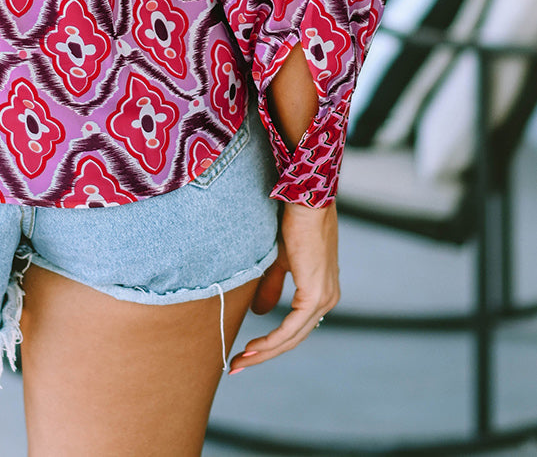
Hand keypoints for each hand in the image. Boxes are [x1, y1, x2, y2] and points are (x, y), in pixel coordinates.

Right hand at [228, 200, 339, 372]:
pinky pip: (292, 328)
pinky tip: (253, 348)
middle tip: (238, 365)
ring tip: (240, 360)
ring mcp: (324, 299)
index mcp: (321, 291)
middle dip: (264, 354)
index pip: (296, 328)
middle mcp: (327, 300)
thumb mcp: (281, 259)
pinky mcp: (315, 295)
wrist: (305, 202)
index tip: (246, 351)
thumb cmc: (293, 222)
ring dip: (265, 352)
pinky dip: (272, 340)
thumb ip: (272, 286)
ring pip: (293, 337)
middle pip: (294, 338)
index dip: (271, 343)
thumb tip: (261, 313)